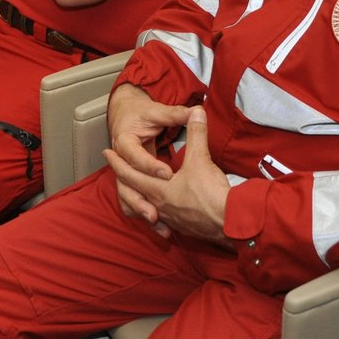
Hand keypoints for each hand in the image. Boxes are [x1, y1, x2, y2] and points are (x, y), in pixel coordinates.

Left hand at [104, 105, 228, 244]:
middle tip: (114, 169)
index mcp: (158, 190)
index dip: (117, 162)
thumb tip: (196, 111)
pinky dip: (157, 215)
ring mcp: (171, 220)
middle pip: (133, 193)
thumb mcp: (201, 159)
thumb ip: (196, 134)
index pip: (130, 174)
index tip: (106, 153)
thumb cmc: (210, 194)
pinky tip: (162, 213)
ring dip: (137, 200)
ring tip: (134, 193)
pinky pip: (163, 221)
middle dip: (122, 179)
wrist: (231, 223)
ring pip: (146, 209)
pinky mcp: (184, 228)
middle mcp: (159, 206)